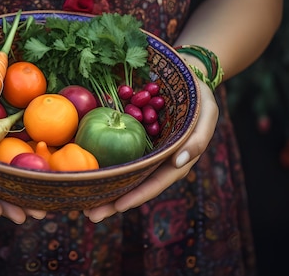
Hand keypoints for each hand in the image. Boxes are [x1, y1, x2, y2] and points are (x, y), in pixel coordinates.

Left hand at [83, 79, 218, 221]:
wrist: (187, 73)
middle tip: (90, 215)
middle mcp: (157, 159)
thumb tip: (179, 163)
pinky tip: (85, 172)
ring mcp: (143, 149)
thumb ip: (197, 138)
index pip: (156, 182)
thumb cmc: (200, 95)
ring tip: (81, 203)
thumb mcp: (207, 112)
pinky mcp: (132, 136)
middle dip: (114, 202)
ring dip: (104, 189)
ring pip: (123, 173)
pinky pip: (116, 153)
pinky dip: (103, 165)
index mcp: (176, 159)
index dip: (138, 195)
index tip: (118, 206)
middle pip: (135, 185)